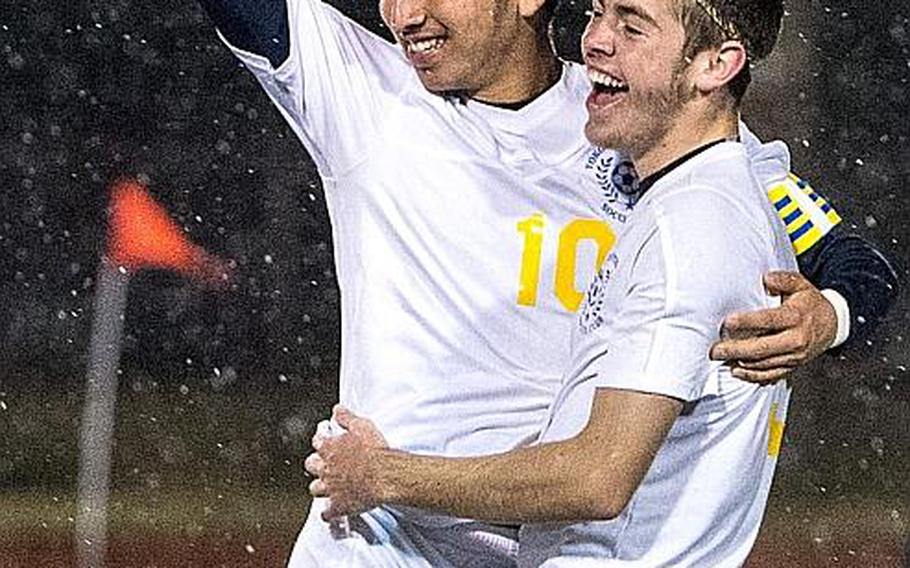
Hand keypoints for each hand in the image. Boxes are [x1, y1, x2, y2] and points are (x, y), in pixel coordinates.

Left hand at [306, 406, 388, 519]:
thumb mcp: (361, 425)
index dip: (321, 439)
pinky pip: (327, 513)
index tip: (324, 438)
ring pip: (315, 489)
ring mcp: (331, 488)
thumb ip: (346, 417)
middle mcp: (326, 468)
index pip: (317, 441)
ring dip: (319, 487)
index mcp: (330, 448)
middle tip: (322, 462)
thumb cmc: (375, 450)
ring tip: (324, 486)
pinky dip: (328, 513)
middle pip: (311, 465)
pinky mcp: (339, 505)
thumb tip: (337, 409)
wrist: (385, 475)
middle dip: (315, 463)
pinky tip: (330, 512)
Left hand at [709, 271, 836, 383]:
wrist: (832, 325)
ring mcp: (794, 356)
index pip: (768, 321)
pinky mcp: (792, 366)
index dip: (747, 322)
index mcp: (796, 317)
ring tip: (721, 358)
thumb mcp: (801, 285)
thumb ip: (784, 280)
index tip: (728, 322)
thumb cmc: (810, 304)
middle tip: (715, 350)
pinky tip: (737, 371)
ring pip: (764, 364)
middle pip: (762, 348)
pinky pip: (771, 374)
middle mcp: (795, 339)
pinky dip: (753, 375)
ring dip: (741, 363)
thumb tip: (766, 279)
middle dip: (736, 350)